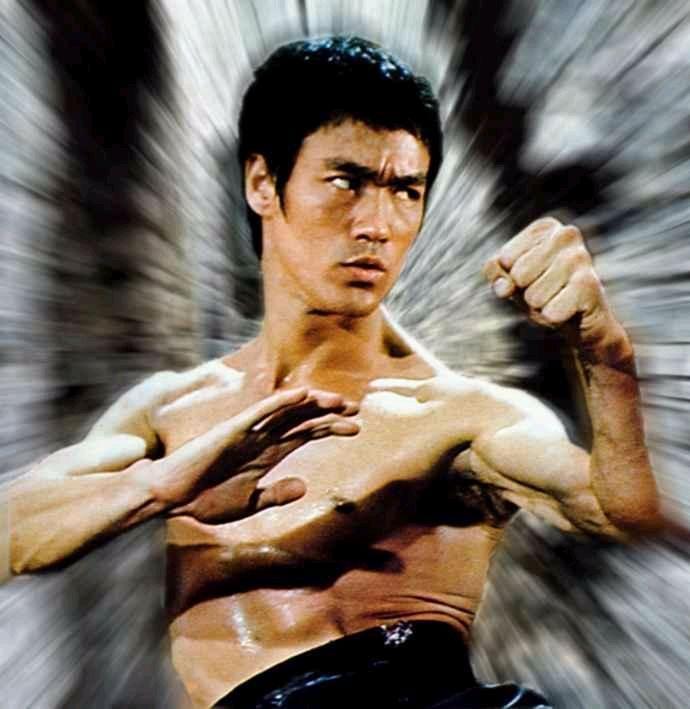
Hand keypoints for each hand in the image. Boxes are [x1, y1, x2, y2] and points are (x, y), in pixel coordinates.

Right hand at [138, 388, 358, 522]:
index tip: (356, 428)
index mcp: (268, 453)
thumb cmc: (205, 499)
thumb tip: (305, 487)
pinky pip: (261, 411)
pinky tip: (302, 395)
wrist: (172, 498)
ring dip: (313, 403)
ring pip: (287, 410)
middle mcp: (262, 437)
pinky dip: (282, 402)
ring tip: (339, 401)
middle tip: (356, 408)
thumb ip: (276, 494)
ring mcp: (248, 431)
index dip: (331, 428)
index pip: (306, 434)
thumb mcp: (250, 502)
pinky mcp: (233, 429)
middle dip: (330, 412)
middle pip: (302, 418)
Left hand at [483, 217, 630, 364]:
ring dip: (540, 306)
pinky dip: (553, 317)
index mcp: (545, 227)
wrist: (580, 319)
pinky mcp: (589, 284)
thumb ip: (495, 273)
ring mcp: (580, 257)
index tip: (531, 278)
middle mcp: (566, 234)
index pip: (504, 259)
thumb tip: (503, 287)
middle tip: (545, 291)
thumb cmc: (542, 291)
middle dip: (525, 292)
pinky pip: (551, 312)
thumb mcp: (511, 278)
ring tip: (557, 299)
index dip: (510, 277)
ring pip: (533, 295)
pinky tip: (569, 309)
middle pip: (518, 275)